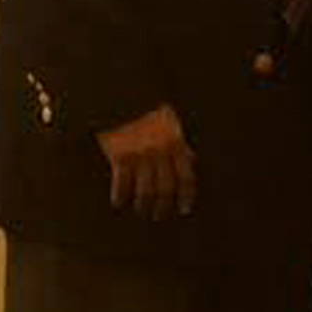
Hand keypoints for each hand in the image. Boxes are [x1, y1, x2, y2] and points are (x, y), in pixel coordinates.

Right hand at [96, 104, 196, 218]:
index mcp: (175, 143)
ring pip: (146, 191)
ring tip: (141, 212)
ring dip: (144, 206)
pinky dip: (120, 197)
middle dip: (163, 207)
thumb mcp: (170, 122)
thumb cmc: (146, 110)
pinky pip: (122, 185)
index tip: (184, 209)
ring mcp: (140, 155)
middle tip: (159, 216)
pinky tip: (119, 203)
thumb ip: (181, 142)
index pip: (186, 177)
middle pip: (166, 189)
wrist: (121, 95)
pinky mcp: (120, 156)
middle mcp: (160, 152)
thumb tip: (192, 160)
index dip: (186, 196)